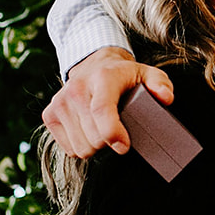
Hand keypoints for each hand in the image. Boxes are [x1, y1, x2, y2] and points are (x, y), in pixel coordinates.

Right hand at [41, 47, 173, 157]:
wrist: (93, 65)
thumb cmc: (124, 76)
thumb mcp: (147, 74)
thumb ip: (160, 84)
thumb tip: (165, 99)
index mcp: (103, 78)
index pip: (102, 111)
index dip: (113, 134)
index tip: (125, 146)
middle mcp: (77, 88)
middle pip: (94, 138)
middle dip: (110, 141)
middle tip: (118, 130)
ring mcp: (60, 102)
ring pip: (81, 148)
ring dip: (96, 145)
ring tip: (103, 129)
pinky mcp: (49, 114)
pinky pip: (69, 149)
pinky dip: (81, 145)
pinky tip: (89, 130)